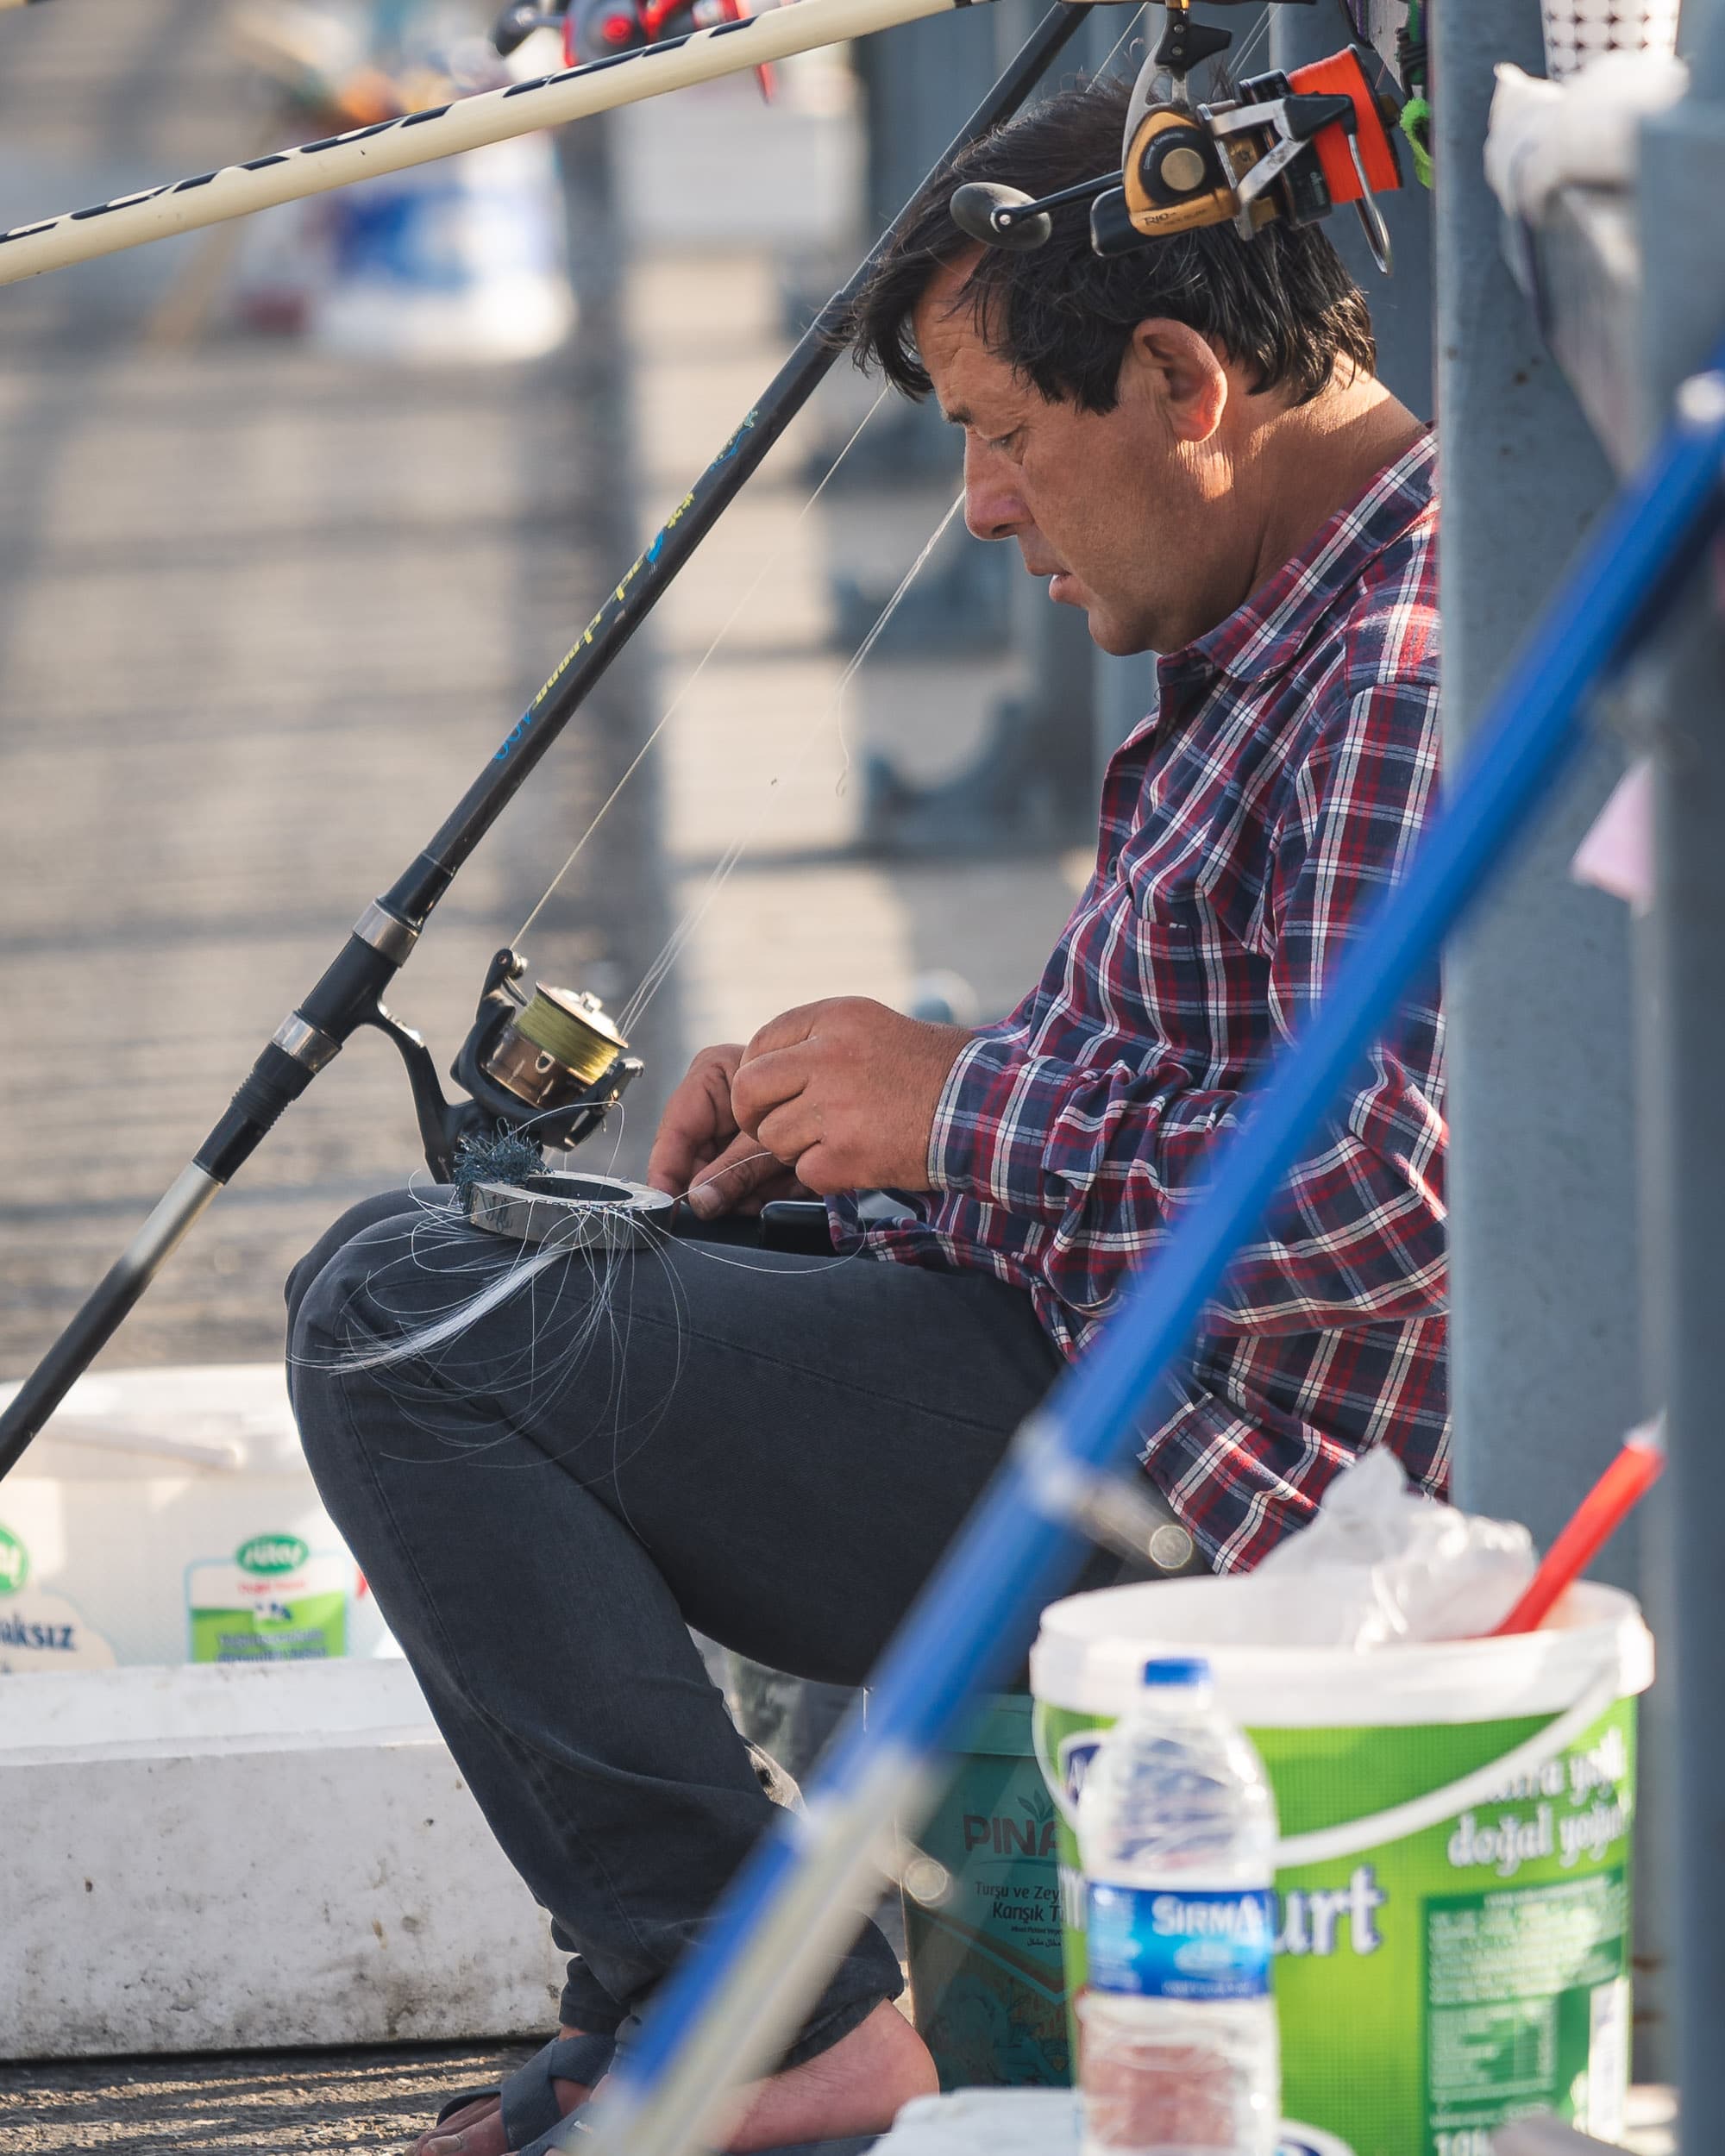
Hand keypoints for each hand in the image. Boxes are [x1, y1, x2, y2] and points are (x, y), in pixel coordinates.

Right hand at [645, 1043, 806, 1218]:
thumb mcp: (774, 1139)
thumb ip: (736, 1170)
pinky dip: (763, 1195)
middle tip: (740, 1207)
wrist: (854, 1101)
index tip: (664, 1207)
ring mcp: (731, 1131)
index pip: (676, 1131)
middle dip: (718, 1190)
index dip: (666, 1172)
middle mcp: (715, 1103)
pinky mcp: (748, 1156)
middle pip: (696, 1162)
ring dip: (747, 1196)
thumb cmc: (818, 1097)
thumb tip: (698, 1202)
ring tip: (778, 1186)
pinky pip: (743, 1187)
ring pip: (719, 1181)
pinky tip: (786, 1186)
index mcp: (712, 1076)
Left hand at [729, 997, 969, 1196]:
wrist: (983, 1109)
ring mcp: (835, 1107)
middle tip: (774, 1127)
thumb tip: (762, 1064)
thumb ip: (818, 1039)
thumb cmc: (931, 1071)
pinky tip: (857, 1160)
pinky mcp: (846, 1154)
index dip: (758, 1075)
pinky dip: (824, 1174)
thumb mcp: (872, 1027)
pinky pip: (803, 1171)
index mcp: (834, 1019)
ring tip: (835, 1140)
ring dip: (795, 1147)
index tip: (771, 1093)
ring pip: (772, 1137)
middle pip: (749, 1090)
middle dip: (754, 1115)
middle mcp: (828, 1057)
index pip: (761, 1044)